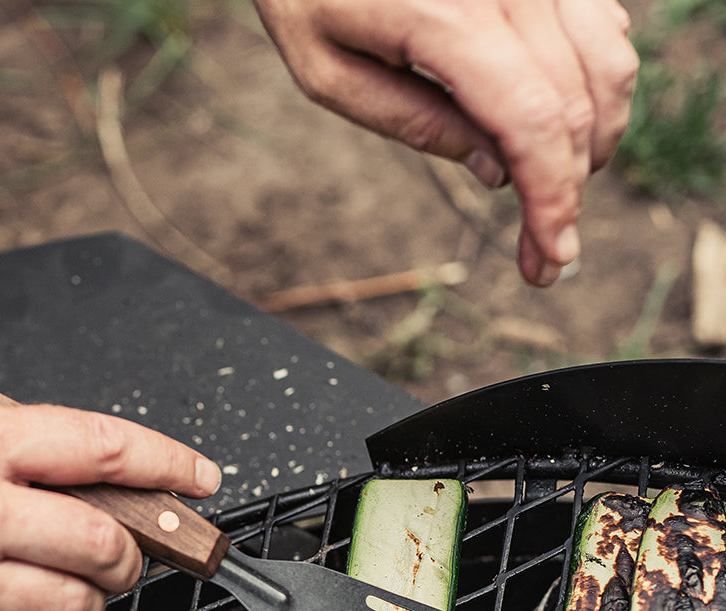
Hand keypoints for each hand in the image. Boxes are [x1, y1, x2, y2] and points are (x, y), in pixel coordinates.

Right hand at [0, 402, 220, 610]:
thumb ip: (9, 447)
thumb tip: (88, 470)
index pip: (101, 446)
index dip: (167, 462)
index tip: (198, 477)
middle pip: (104, 542)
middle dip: (135, 553)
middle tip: (129, 552)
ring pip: (73, 608)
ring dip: (90, 598)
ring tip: (70, 582)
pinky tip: (7, 607)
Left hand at [253, 0, 638, 285]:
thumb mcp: (330, 72)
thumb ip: (415, 122)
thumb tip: (499, 172)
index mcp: (446, 13)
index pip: (529, 122)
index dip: (550, 199)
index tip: (549, 257)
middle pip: (575, 103)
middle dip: (570, 190)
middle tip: (547, 250)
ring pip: (608, 62)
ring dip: (593, 141)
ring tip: (552, 188)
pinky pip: (602, 24)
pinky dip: (597, 85)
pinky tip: (559, 124)